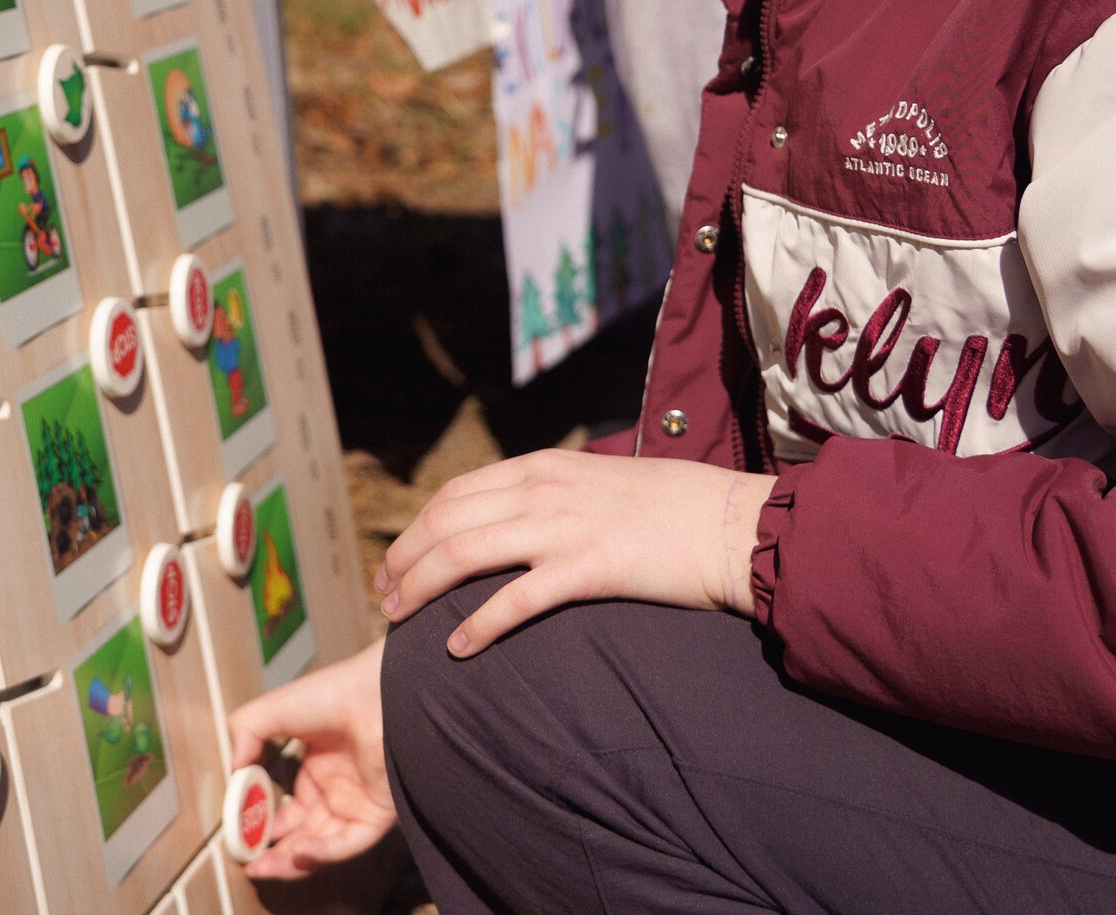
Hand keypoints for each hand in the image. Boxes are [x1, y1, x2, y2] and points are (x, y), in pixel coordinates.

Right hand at [227, 640, 395, 880]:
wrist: (372, 694)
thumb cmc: (331, 695)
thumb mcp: (273, 711)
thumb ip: (246, 734)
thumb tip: (233, 768)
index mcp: (318, 771)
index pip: (289, 812)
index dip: (264, 826)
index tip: (241, 835)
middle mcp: (338, 793)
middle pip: (302, 836)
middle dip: (273, 854)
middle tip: (248, 864)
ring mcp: (357, 805)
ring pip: (321, 847)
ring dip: (291, 861)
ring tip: (262, 867)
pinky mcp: (376, 815)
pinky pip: (347, 844)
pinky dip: (323, 853)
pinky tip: (298, 850)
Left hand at [377, 451, 774, 655]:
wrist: (731, 523)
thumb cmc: (673, 509)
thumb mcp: (600, 483)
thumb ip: (554, 496)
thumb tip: (516, 522)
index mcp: (542, 467)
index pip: (455, 494)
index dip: (416, 528)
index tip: (397, 560)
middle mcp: (543, 489)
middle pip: (446, 522)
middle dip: (405, 559)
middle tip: (384, 596)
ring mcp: (563, 527)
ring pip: (465, 555)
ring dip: (421, 588)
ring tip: (399, 619)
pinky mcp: (588, 568)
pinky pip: (515, 600)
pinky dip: (477, 625)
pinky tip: (457, 648)